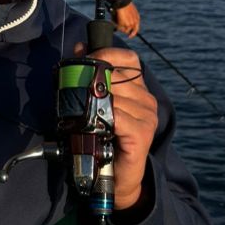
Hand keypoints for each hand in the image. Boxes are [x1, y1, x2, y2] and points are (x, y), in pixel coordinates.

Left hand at [74, 43, 157, 211]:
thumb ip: (89, 75)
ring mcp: (147, 116)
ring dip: (94, 106)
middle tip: (77, 96)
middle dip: (92, 82)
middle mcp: (147, 100)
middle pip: (116, 77)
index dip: (107, 55)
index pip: (129, 59)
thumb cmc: (104, 138)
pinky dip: (103, 119)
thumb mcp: (95, 103)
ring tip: (86, 117)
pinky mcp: (143, 133)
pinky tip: (98, 127)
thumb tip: (79, 48)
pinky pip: (118, 116)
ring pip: (114, 97)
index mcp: (138, 89)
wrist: (115, 177)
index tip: (86, 60)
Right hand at [112, 0, 140, 37]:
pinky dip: (116, 25)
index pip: (136, 29)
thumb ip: (130, 17)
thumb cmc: (125, 5)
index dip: (133, 33)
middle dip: (124, 30)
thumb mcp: (130, 11)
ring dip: (119, 27)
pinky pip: (119, 28)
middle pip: (129, 31)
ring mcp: (130, 24)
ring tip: (115, 20)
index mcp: (137, 19)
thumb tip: (124, 22)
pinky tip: (114, 19)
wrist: (123, 3)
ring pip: (123, 30)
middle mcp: (134, 23)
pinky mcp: (124, 25)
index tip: (130, 36)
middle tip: (119, 27)